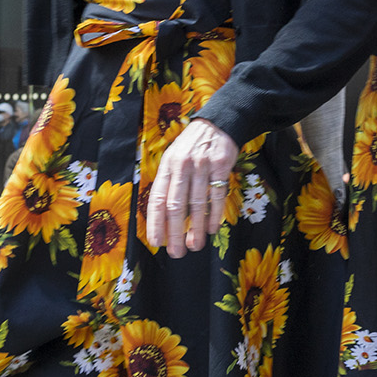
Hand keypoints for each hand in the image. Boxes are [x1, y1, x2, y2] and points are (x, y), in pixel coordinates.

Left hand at [145, 118, 237, 257]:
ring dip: (195, 228)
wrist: (218, 123)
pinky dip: (214, 215)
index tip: (156, 242)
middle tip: (176, 252)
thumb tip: (163, 217)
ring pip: (197, 203)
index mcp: (167, 166)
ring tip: (194, 246)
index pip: (157, 199)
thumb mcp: (173, 158)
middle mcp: (182, 166)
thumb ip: (168, 183)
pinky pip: (217, 195)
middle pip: (176, 205)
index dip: (155, 223)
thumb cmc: (191, 147)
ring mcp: (202, 165)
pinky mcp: (221, 166)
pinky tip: (211, 229)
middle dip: (175, 232)